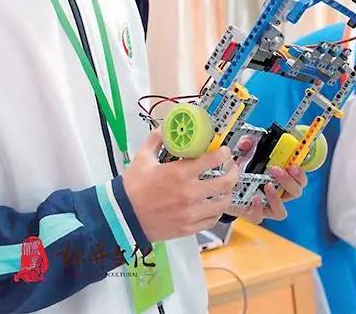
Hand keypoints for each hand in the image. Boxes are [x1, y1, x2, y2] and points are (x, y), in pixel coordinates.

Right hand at [123, 129, 239, 240]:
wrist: (122, 216)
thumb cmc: (133, 187)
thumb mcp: (143, 158)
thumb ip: (156, 139)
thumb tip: (166, 127)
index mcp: (179, 173)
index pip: (212, 160)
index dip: (223, 153)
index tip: (223, 151)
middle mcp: (190, 193)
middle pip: (224, 182)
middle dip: (233, 172)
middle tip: (231, 167)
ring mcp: (191, 213)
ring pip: (222, 203)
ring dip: (228, 192)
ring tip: (226, 187)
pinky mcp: (189, 228)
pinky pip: (212, 220)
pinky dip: (217, 211)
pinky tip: (214, 204)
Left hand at [225, 135, 308, 223]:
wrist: (223, 189)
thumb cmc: (239, 172)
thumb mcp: (242, 155)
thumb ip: (246, 146)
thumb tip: (248, 141)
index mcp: (279, 179)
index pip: (299, 178)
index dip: (300, 173)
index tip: (293, 164)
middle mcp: (277, 194)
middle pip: (295, 193)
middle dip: (290, 181)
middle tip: (277, 170)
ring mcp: (265, 206)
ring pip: (281, 211)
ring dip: (277, 198)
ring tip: (268, 186)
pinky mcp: (252, 214)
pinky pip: (260, 217)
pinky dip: (258, 208)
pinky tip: (254, 198)